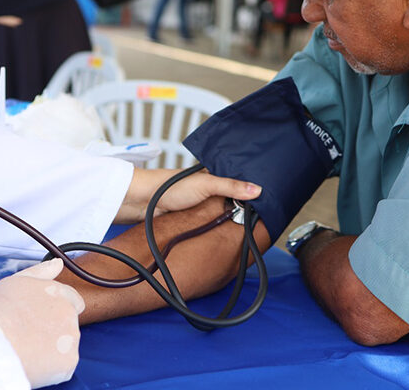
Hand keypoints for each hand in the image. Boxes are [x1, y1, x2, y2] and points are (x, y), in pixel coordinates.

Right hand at [0, 260, 83, 387]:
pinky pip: (63, 366)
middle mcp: (68, 311)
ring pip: (66, 345)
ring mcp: (70, 335)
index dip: (55, 312)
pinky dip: (51, 368)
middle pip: (69, 323)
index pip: (73, 300)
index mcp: (56, 291)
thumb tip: (58, 264)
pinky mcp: (68, 359)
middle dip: (55, 330)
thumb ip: (41, 272)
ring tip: (26, 349)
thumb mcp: (14, 282)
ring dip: (53, 349)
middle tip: (29, 336)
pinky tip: (32, 363)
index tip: (41, 321)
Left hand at [114, 168, 260, 223]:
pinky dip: (216, 228)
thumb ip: (231, 186)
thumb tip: (257, 190)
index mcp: (212, 176)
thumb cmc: (168, 186)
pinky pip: (208, 224)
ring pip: (220, 213)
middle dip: (241, 208)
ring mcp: (198, 205)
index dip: (250, 192)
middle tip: (260, 218)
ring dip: (228, 220)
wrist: (141, 202)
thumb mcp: (206, 184)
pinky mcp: (190, 219)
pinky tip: (223, 233)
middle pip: (231, 200)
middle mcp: (206, 189)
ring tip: (245, 227)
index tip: (267, 201)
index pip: (237, 183)